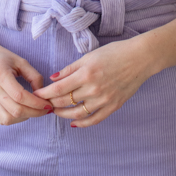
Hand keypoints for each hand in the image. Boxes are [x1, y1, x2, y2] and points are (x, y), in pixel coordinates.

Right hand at [0, 34, 52, 125]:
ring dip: (25, 117)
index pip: (20, 96)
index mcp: (0, 75)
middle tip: (46, 109)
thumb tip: (42, 93)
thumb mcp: (19, 60)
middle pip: (16, 110)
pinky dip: (14, 119)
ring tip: (35, 110)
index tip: (48, 104)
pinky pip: (1, 120)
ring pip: (8, 119)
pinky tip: (22, 111)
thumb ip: (33, 76)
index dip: (37, 103)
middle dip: (35, 112)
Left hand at [33, 36, 153, 127]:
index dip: (44, 93)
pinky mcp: (113, 107)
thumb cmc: (115, 52)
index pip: (58, 89)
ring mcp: (103, 100)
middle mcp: (94, 89)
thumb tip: (53, 78)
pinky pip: (94, 120)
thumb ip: (71, 68)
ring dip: (63, 114)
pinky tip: (73, 122)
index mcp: (86, 73)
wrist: (140, 58)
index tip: (36, 94)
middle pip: (65, 102)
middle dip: (51, 104)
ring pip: (77, 114)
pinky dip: (81, 123)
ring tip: (56, 111)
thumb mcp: (90, 55)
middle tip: (43, 103)